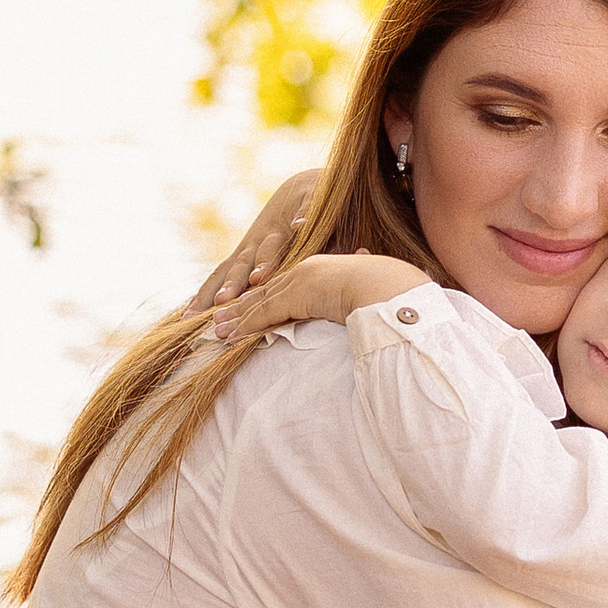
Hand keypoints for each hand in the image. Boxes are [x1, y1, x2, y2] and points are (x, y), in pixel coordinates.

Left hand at [183, 171, 322, 315]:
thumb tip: (235, 318)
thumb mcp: (266, 260)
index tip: (189, 318)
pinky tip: (300, 225)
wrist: (307, 187)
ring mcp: (283, 225)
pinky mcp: (307, 204)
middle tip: (222, 301)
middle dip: (232, 284)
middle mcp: (260, 240)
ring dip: (264, 260)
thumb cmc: (285, 233)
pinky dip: (302, 219)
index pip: (222, 276)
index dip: (206, 296)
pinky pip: (305, 211)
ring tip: (258, 276)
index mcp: (248, 254)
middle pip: (243, 264)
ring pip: (271, 244)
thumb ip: (257, 288)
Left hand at [202, 252, 427, 342]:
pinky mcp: (296, 295)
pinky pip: (265, 313)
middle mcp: (306, 270)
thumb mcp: (365, 298)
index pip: (284, 285)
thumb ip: (355, 304)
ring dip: (236, 319)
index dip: (262, 298)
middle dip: (240, 306)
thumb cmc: (388, 295)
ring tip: (216, 332)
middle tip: (219, 319)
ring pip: (260, 303)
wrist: (391, 288)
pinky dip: (246, 327)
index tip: (245, 307)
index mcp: (320, 270)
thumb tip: (367, 314)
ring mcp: (299, 280)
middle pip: (266, 291)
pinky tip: (230, 337)